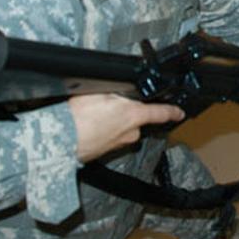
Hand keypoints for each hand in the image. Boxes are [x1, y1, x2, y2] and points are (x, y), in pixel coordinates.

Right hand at [69, 94, 184, 162]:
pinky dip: (101, 131)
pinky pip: (108, 137)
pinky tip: (88, 125)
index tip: (179, 112)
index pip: (161, 113)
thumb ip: (117, 89)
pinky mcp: (105, 152)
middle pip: (136, 119)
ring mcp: (117, 144)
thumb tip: (122, 86)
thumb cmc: (78, 117)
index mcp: (133, 116)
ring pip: (121, 128)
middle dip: (126, 111)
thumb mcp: (100, 91)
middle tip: (107, 103)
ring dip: (112, 121)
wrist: (59, 141)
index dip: (172, 111)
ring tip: (92, 114)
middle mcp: (129, 133)